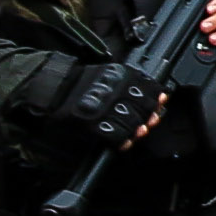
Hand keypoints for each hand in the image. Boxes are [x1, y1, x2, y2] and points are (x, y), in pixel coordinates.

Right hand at [38, 54, 168, 148]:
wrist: (57, 89)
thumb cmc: (82, 81)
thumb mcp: (110, 73)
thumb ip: (130, 82)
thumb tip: (155, 94)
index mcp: (122, 75)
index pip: (150, 89)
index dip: (156, 101)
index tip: (159, 106)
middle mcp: (116, 90)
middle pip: (144, 109)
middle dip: (148, 119)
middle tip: (147, 123)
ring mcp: (106, 107)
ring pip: (132, 124)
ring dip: (135, 132)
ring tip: (134, 134)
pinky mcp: (94, 122)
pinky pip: (116, 136)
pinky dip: (122, 142)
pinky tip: (122, 143)